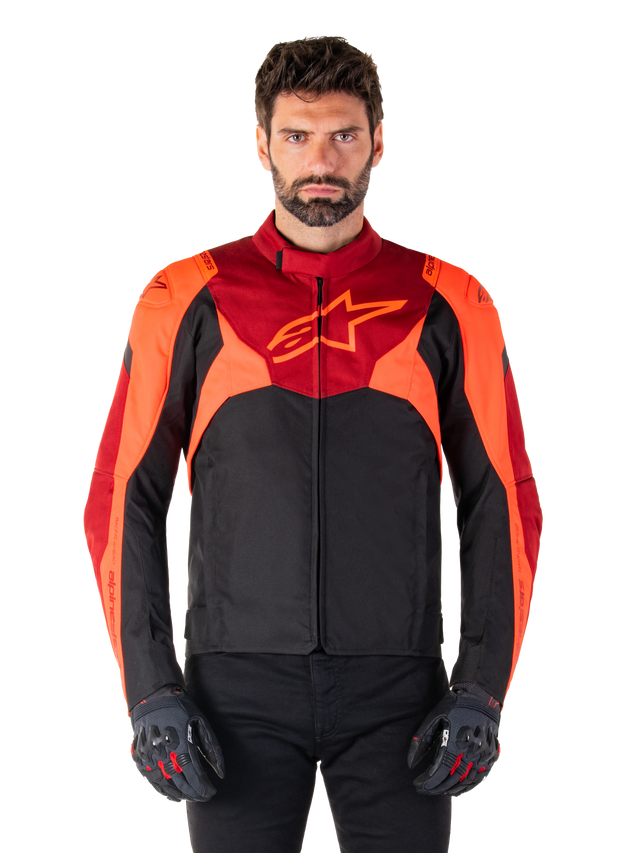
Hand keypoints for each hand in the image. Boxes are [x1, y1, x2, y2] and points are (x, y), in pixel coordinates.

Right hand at [130, 686, 224, 803]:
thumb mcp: (200, 722)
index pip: (194, 776)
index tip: (212, 793)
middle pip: (180, 783)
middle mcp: (163, 754)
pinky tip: (173, 794)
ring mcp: (149, 757)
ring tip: (191, 798)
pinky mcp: (140, 757)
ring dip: (180, 795)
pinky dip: (163, 790)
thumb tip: (220, 772)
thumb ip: (211, 748)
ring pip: (165, 785)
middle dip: (194, 793)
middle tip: (204, 797)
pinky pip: (152, 780)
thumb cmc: (181, 708)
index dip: (204, 788)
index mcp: (180, 744)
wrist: (153, 697)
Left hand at [407, 681, 501, 797]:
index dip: (427, 782)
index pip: (438, 772)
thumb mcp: (433, 718)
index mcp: (454, 742)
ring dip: (449, 790)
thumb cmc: (454, 706)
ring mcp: (483, 756)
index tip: (417, 784)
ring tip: (436, 790)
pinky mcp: (490, 757)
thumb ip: (420, 740)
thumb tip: (411, 764)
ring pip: (465, 782)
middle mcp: (470, 752)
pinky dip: (466, 787)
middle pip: (451, 780)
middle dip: (435, 788)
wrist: (480, 698)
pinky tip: (455, 789)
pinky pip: (478, 778)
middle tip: (423, 790)